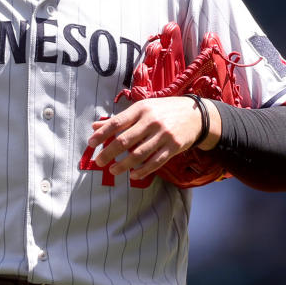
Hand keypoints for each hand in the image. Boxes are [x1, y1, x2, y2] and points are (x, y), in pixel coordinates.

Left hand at [87, 97, 219, 179]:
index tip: (90, 144)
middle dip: (109, 152)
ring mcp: (163, 134)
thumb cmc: (163, 111)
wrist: (195, 114)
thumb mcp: (142, 109)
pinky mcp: (173, 147)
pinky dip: (143, 170)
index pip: (117, 123)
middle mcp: (151, 121)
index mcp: (141, 109)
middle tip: (99, 162)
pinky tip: (133, 175)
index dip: (102, 135)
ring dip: (123, 164)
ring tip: (113, 170)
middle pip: (125, 140)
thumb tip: (95, 127)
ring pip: (139, 154)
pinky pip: (155, 162)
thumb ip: (119, 119)